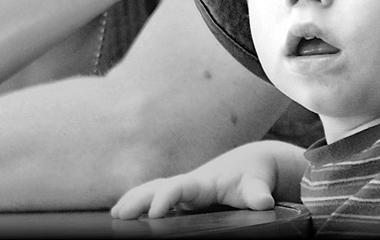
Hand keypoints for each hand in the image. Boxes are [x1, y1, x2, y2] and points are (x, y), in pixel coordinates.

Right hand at [110, 141, 280, 219]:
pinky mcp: (185, 195)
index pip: (179, 187)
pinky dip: (141, 200)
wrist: (251, 164)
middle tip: (119, 214)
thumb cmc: (253, 177)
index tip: (154, 212)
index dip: (165, 198)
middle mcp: (189, 183)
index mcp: (203, 182)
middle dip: (138, 199)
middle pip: (158, 187)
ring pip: (154, 189)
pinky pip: (158, 195)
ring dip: (134, 199)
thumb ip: (258, 193)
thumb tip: (264, 201)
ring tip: (116, 213)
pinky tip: (128, 211)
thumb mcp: (257, 186)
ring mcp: (185, 189)